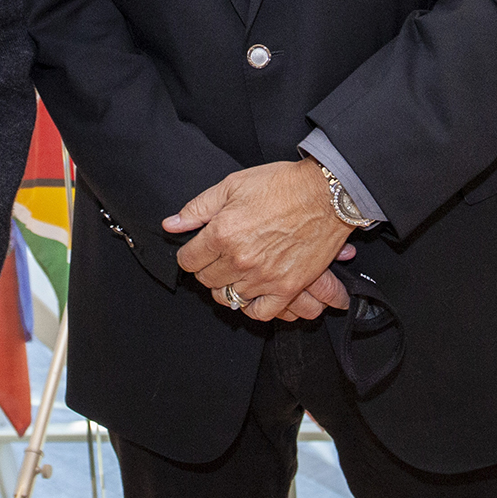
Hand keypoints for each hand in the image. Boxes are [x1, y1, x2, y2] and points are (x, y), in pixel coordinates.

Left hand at [162, 160, 353, 322]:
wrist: (325, 194)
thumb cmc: (281, 185)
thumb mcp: (231, 186)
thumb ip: (198, 208)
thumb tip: (171, 224)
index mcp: (221, 233)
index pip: (188, 260)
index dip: (190, 254)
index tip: (197, 250)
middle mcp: (239, 260)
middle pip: (206, 280)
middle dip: (206, 269)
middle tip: (217, 258)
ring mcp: (264, 277)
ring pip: (229, 298)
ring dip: (227, 286)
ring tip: (233, 273)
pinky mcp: (288, 287)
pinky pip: (260, 312)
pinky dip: (252, 306)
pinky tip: (251, 292)